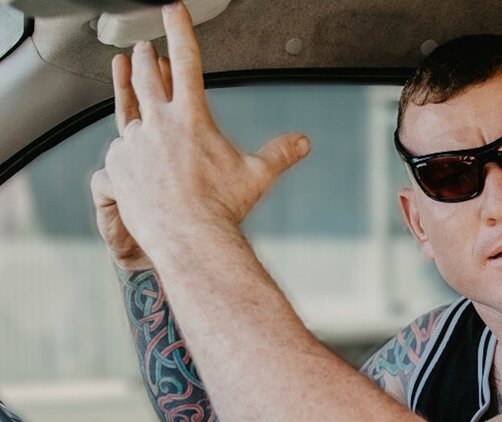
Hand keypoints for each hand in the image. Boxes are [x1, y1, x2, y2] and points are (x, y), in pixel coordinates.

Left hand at [98, 1, 309, 257]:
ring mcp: (134, 144)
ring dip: (126, 87)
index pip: (185, 60)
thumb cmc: (222, 208)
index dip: (179, 29)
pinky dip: (127, 145)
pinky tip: (130, 148)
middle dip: (144, 58)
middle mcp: (159, 123)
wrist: (188, 238)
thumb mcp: (257, 176)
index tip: (172, 9)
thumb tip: (303, 143)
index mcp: (192, 117)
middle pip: (146, 77)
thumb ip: (280, 154)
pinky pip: (119, 149)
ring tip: (123, 73)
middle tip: (142, 48)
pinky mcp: (117, 165)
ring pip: (127, 108)